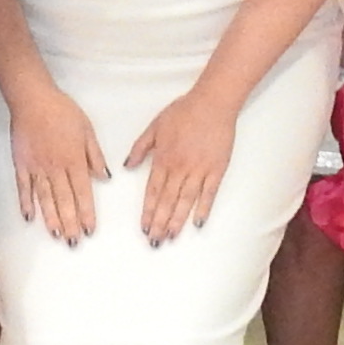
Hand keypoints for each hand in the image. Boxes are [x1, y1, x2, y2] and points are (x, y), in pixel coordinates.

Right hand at [5, 80, 107, 245]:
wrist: (33, 100)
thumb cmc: (62, 112)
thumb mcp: (87, 130)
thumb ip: (94, 156)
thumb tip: (104, 177)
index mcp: (74, 160)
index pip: (82, 192)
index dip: (86, 213)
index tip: (89, 230)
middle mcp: (55, 168)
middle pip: (64, 200)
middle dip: (70, 223)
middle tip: (73, 242)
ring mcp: (36, 168)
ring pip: (45, 198)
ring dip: (51, 218)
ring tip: (56, 235)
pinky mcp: (21, 164)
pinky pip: (24, 188)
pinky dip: (26, 203)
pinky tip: (29, 217)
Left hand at [131, 85, 236, 244]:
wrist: (211, 103)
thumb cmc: (183, 111)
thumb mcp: (154, 126)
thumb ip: (140, 148)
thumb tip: (127, 166)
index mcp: (163, 159)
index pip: (152, 191)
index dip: (148, 211)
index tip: (144, 226)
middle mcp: (179, 168)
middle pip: (167, 201)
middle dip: (160, 223)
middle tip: (155, 241)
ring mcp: (199, 170)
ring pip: (185, 201)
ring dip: (177, 220)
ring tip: (171, 237)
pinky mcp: (216, 170)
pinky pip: (209, 194)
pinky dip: (203, 209)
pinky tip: (198, 223)